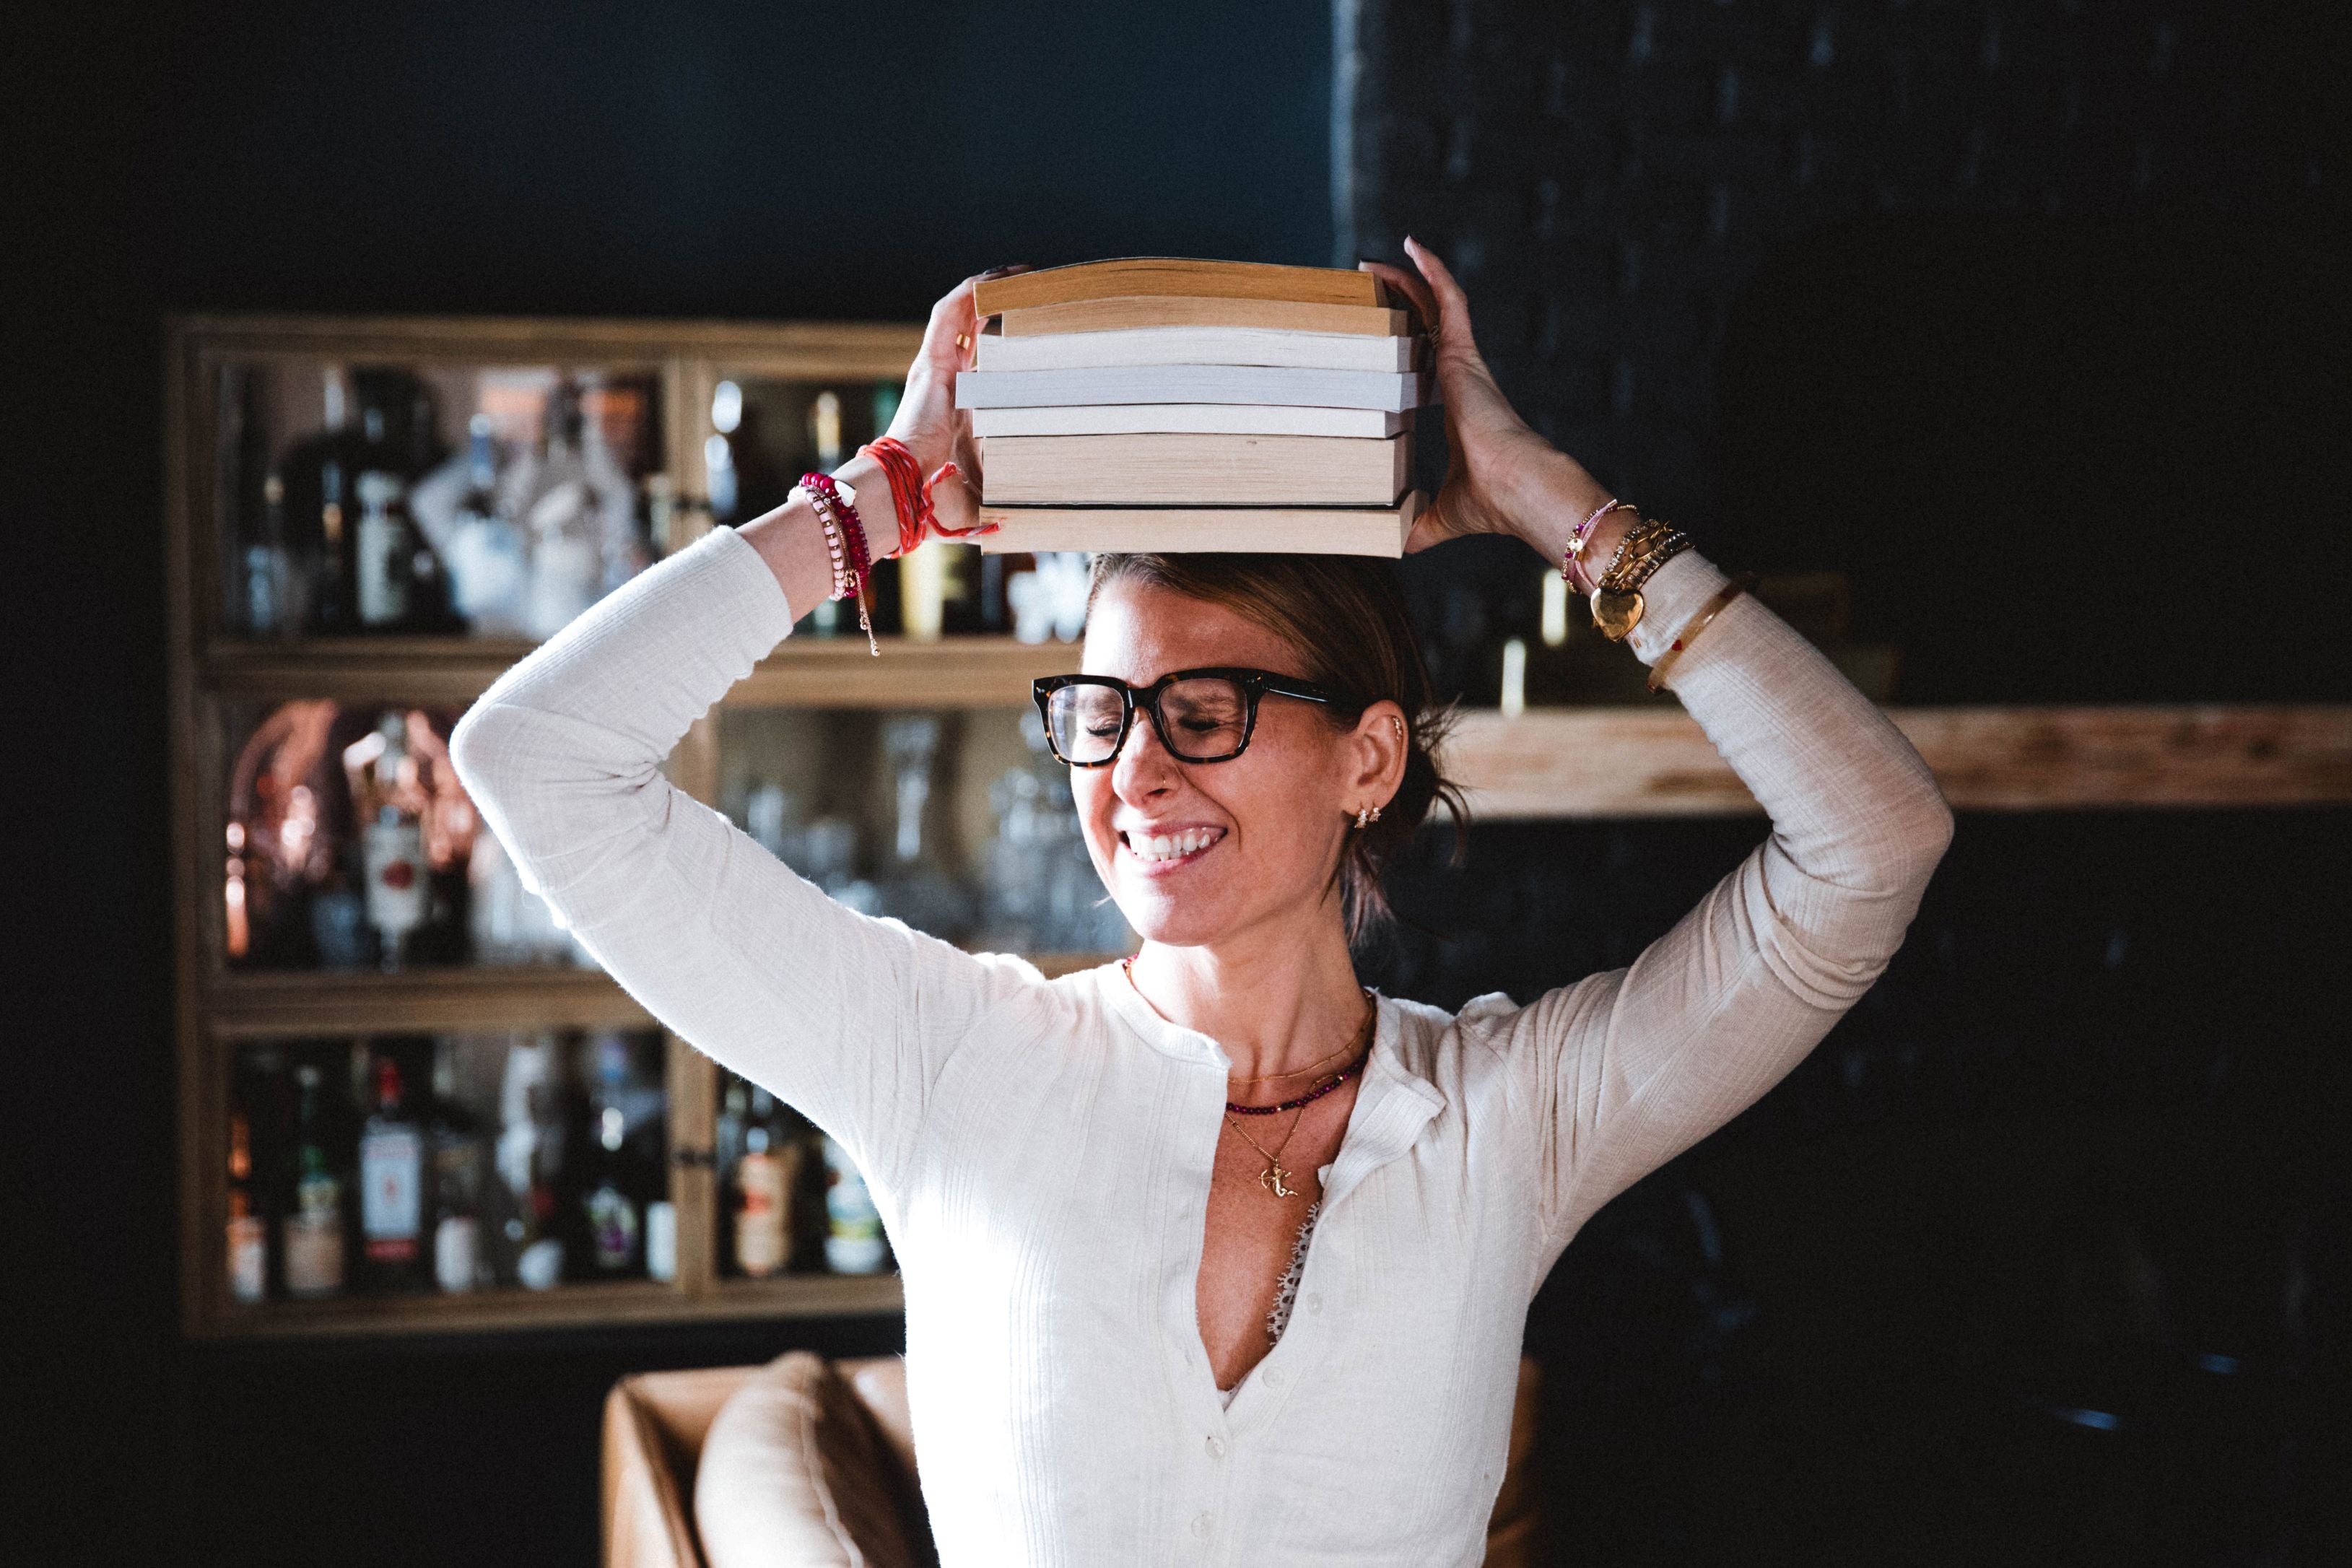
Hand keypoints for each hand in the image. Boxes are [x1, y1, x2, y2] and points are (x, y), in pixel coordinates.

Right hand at [866, 265, 1029, 541]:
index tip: (1024, 323)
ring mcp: (933, 367)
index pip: (975, 357)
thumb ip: (993, 496)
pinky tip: (991, 279)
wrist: (903, 488)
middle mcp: (940, 378)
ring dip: (984, 290)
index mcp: (952, 401)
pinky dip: (967, 295)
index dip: (996, 336)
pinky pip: (947, 316)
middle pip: (968, 329)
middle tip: (1027, 287)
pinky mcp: (931, 363)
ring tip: (1014, 273)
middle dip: (994, 304)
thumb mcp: (976, 485)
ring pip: (958, 315)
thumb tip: (1014, 525)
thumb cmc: (934, 494)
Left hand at [1359, 238, 1610, 557]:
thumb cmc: (1494, 504)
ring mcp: (1465, 365)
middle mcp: (1461, 381)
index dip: (1403, 346)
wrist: (1521, 493)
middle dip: (1396, 305)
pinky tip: (1411, 247)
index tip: (1379, 335)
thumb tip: (1396, 544)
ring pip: (1434, 308)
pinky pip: (1450, 301)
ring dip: (1405, 282)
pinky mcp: (1467, 356)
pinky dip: (1432, 273)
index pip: (1425, 365)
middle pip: (1425, 329)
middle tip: (1366, 287)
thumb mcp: (1440, 515)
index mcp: (1456, 409)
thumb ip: (1418, 525)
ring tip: (1372, 265)